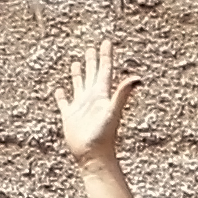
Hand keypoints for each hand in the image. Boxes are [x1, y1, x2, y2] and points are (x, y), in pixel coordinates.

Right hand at [56, 42, 134, 162]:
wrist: (93, 156)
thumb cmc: (104, 135)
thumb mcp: (112, 111)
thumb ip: (123, 93)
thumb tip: (138, 78)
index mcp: (102, 94)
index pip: (104, 70)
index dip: (105, 56)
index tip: (106, 42)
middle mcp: (92, 98)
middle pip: (92, 74)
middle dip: (92, 60)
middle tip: (91, 47)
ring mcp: (81, 107)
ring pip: (79, 85)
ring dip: (78, 74)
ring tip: (75, 63)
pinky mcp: (70, 117)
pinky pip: (65, 102)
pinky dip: (62, 95)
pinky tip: (59, 90)